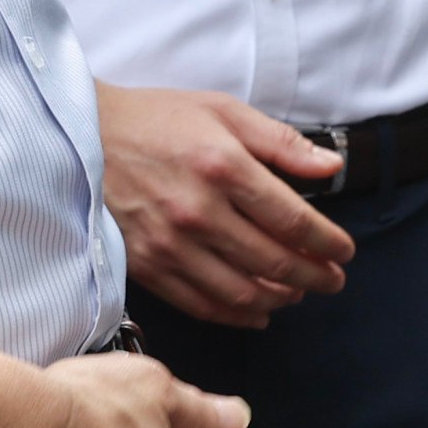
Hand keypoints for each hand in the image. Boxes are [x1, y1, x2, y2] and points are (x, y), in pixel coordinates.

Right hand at [97, 83, 353, 327]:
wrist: (83, 136)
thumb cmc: (157, 119)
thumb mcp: (224, 111)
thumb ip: (281, 143)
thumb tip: (332, 166)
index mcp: (224, 167)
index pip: (293, 221)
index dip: (328, 243)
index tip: (344, 251)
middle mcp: (199, 212)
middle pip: (273, 262)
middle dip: (314, 277)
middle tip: (333, 280)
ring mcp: (170, 244)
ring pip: (241, 292)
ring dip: (279, 299)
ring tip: (297, 293)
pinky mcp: (146, 266)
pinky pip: (201, 304)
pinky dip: (236, 315)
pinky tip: (256, 313)